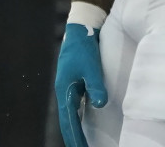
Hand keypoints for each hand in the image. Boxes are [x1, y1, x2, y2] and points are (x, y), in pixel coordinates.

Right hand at [56, 11, 106, 146]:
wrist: (80, 30)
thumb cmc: (84, 47)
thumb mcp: (91, 66)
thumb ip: (95, 85)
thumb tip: (99, 104)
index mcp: (64, 90)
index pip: (69, 121)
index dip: (75, 138)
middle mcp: (64, 92)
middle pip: (67, 122)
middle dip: (74, 138)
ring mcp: (69, 88)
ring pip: (70, 116)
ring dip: (76, 131)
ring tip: (82, 144)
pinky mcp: (75, 84)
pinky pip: (75, 108)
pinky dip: (78, 120)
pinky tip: (84, 126)